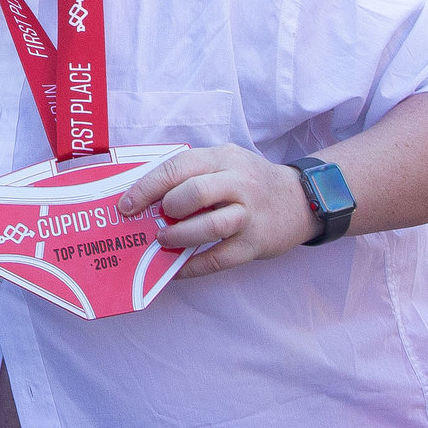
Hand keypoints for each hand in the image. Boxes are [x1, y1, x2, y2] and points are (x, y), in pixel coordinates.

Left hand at [118, 146, 314, 277]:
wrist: (301, 199)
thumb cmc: (249, 181)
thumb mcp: (224, 163)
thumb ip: (191, 174)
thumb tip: (146, 199)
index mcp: (222, 158)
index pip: (178, 167)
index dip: (147, 187)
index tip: (126, 204)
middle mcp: (238, 183)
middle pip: (195, 192)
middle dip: (167, 208)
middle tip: (155, 220)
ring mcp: (249, 215)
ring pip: (210, 226)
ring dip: (179, 237)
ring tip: (163, 241)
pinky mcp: (256, 243)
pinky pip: (220, 259)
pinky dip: (193, 266)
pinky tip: (176, 270)